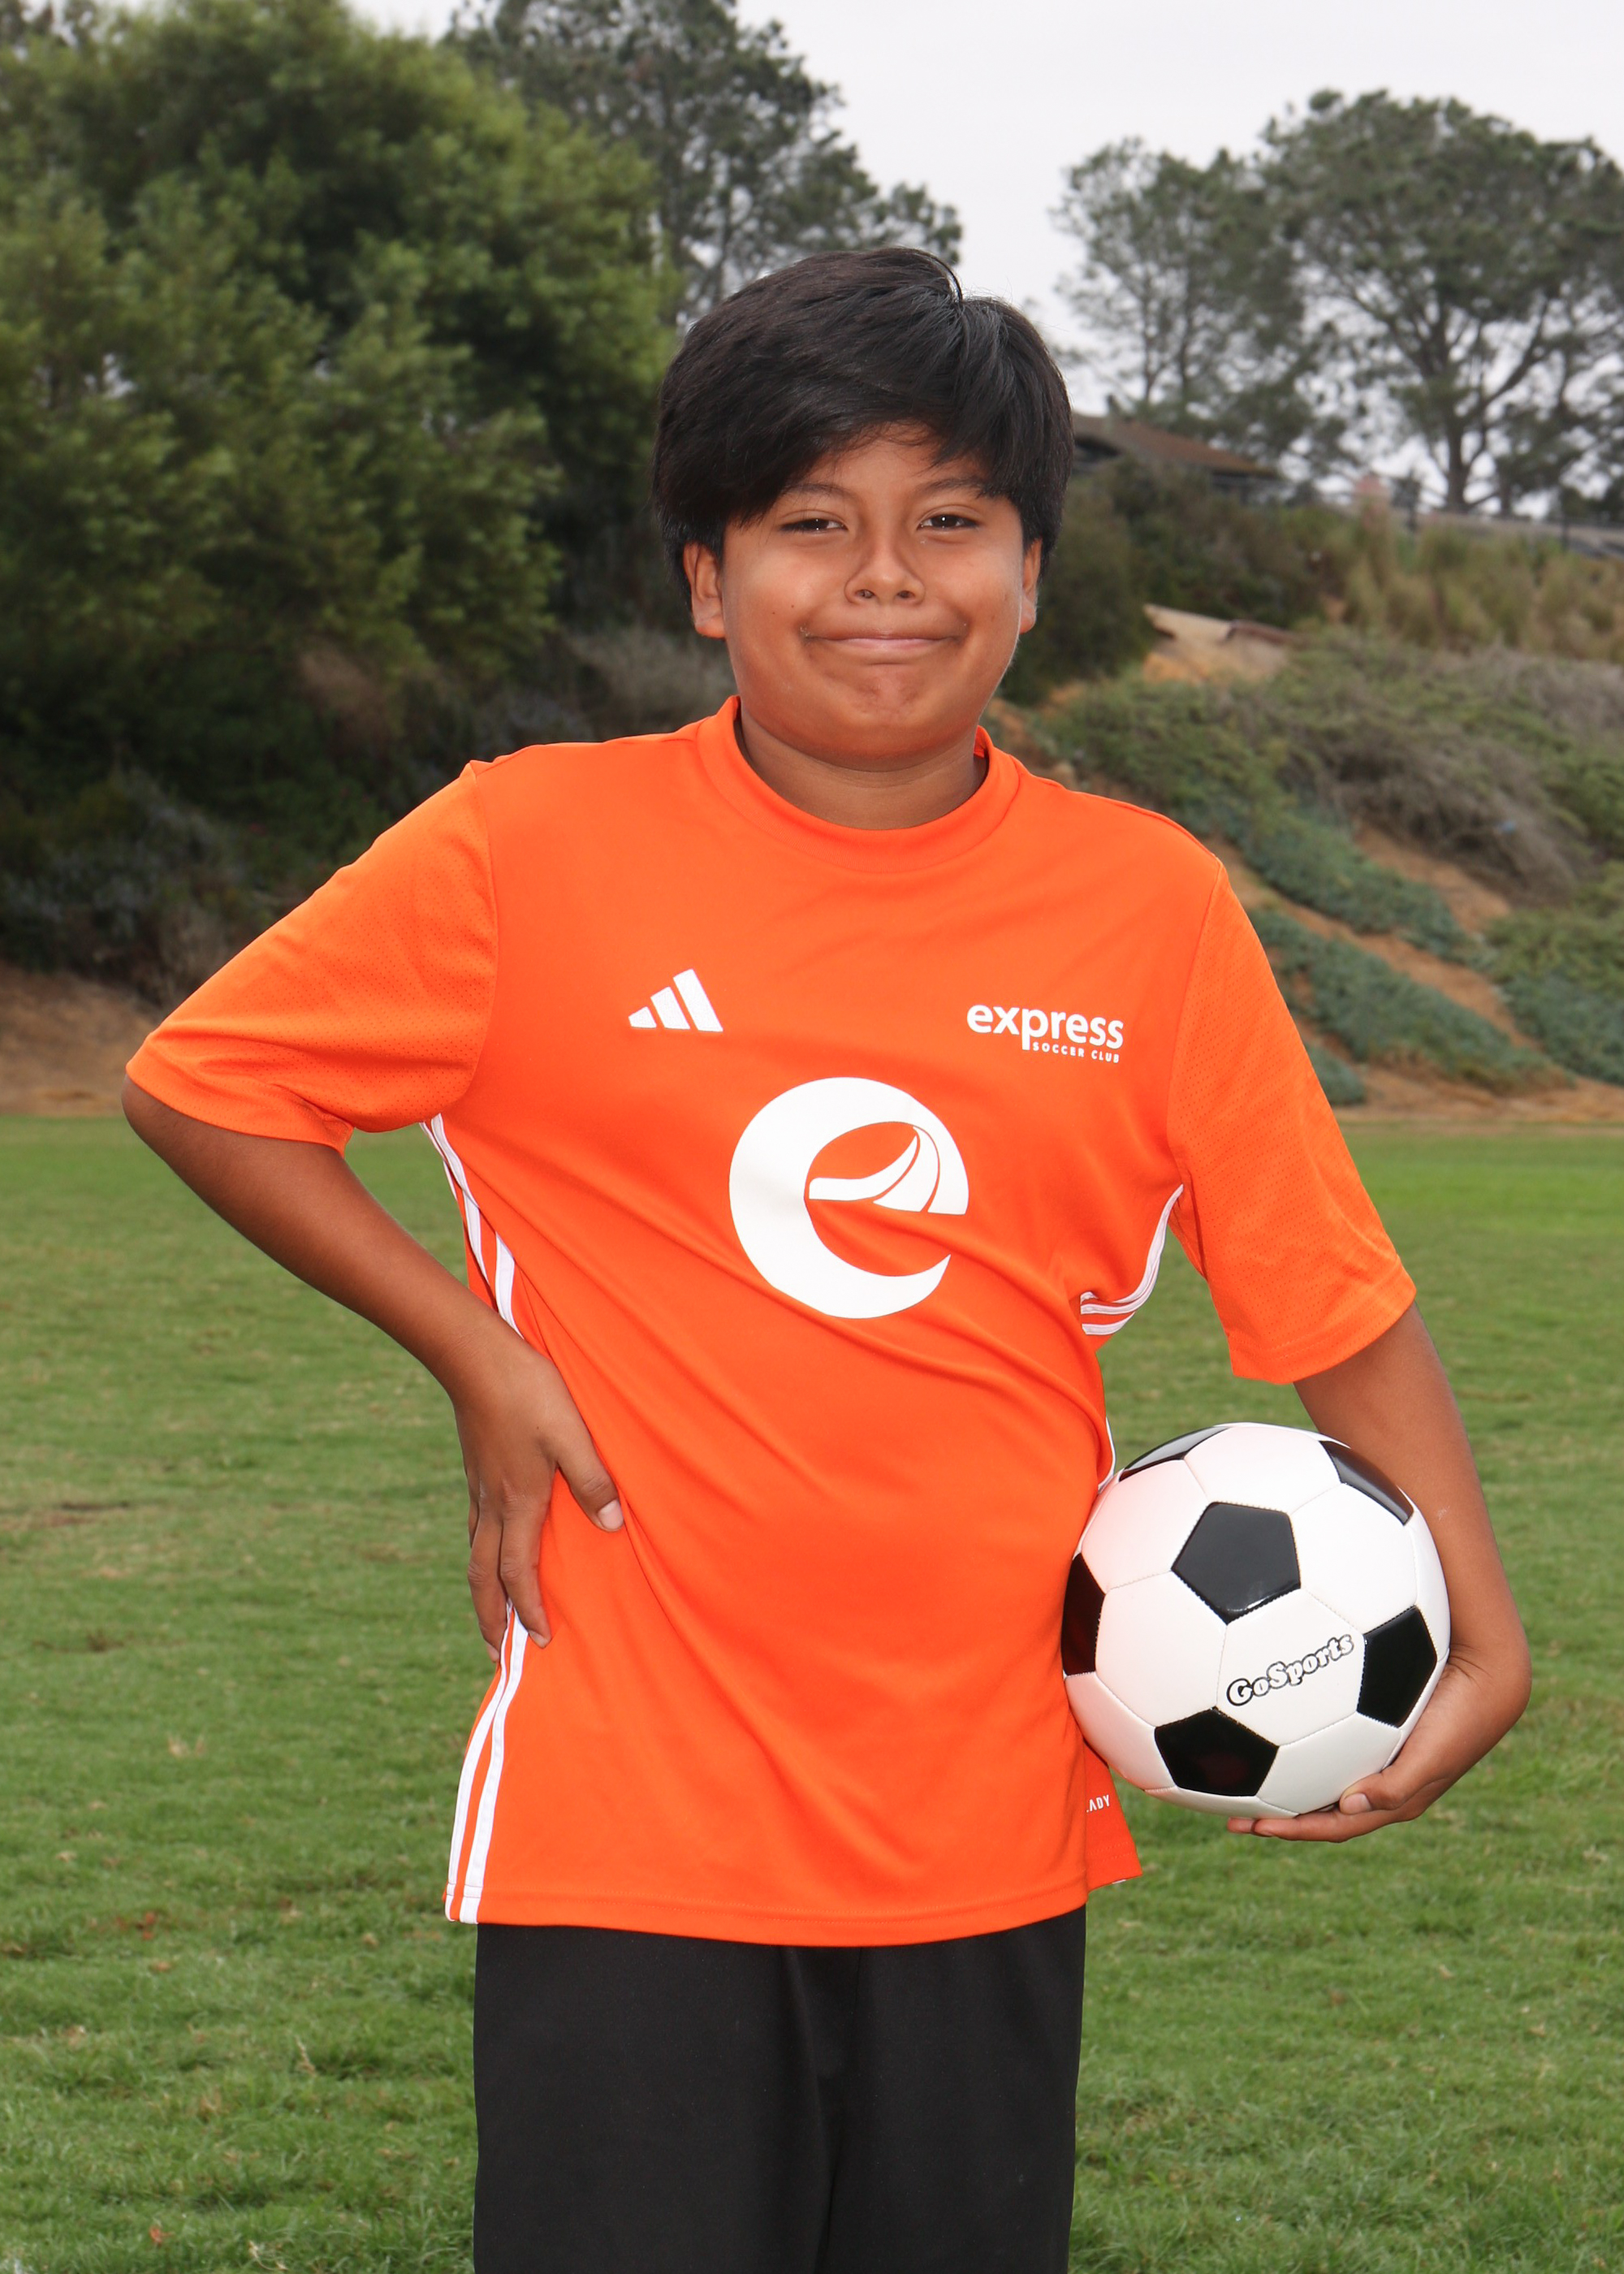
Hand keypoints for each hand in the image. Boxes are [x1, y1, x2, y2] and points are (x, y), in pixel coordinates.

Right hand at [452, 1317, 622, 1660]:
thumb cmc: (527, 1392)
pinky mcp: (474, 1472)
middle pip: (483, 1578)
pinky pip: (474, 1529)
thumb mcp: (571, 1434)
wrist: (473, 1358)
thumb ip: (592, 1481)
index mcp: (519, 1503)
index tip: (543, 1642)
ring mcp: (478, 1489)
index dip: (530, 1610)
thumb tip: (612, 1528)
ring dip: (483, 1593)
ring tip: (492, 1615)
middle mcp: (492, 1505)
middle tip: (499, 1656)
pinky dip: (480, 1557)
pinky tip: (489, 1551)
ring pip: (475, 1555)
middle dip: (492, 1620)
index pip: (518, 1574)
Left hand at [1226, 1646, 1524, 1839]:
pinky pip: (1334, 1746)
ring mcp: (1379, 1760)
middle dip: (1278, 1816)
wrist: (1487, 1682)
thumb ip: (1396, 1784)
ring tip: (1245, 1776)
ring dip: (1286, 1784)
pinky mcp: (1379, 1732)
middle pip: (1321, 1810)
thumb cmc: (1459, 1723)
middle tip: (1232, 1813)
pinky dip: (1304, 1747)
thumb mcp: (1430, 1757)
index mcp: (1391, 1801)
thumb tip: (1346, 1807)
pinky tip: (1277, 1724)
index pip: (1332, 1826)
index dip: (1291, 1830)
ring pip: (1323, 1781)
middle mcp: (1380, 1785)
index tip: (1247, 1825)